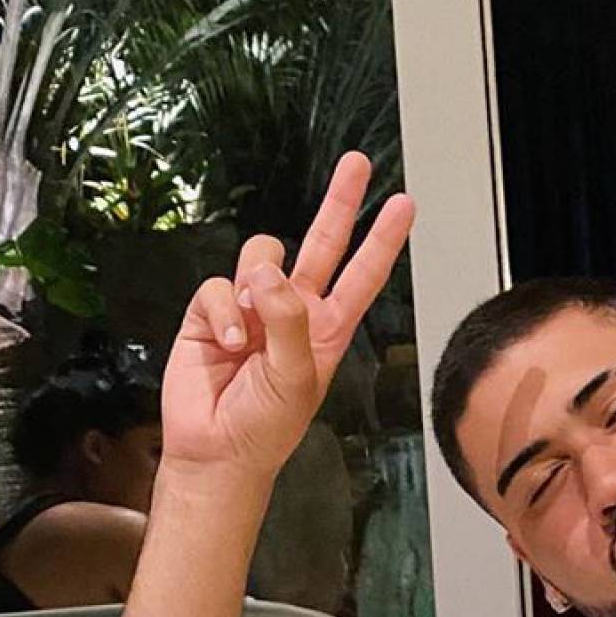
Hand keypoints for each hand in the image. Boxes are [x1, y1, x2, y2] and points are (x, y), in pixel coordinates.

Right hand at [161, 153, 414, 482]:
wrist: (217, 451)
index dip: (383, 238)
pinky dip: (223, 312)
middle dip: (339, 202)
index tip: (403, 204)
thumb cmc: (267, 426)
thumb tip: (269, 275)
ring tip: (253, 327)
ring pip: (261, 256)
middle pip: (323, 243)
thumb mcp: (297, 377)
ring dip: (257, 281)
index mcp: (329, 328)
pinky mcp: (212, 313)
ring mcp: (254, 308)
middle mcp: (295, 311)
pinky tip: (228, 341)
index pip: (363, 273)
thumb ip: (290, 322)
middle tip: (357, 166)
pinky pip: (217, 288)